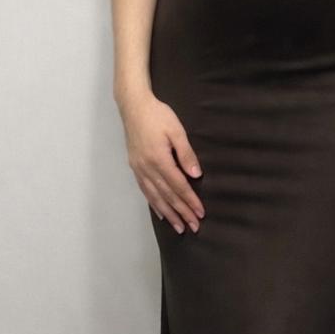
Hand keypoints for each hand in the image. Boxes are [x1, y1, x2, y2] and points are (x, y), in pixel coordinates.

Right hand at [118, 90, 204, 234]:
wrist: (133, 106)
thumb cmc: (158, 115)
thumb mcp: (176, 131)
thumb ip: (186, 154)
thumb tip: (196, 176)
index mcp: (159, 159)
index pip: (178, 186)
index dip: (190, 201)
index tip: (200, 213)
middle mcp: (147, 168)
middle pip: (167, 196)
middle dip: (181, 213)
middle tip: (194, 227)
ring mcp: (139, 169)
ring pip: (155, 197)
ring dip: (168, 214)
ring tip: (179, 227)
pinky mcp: (135, 167)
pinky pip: (145, 191)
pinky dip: (154, 204)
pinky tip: (160, 213)